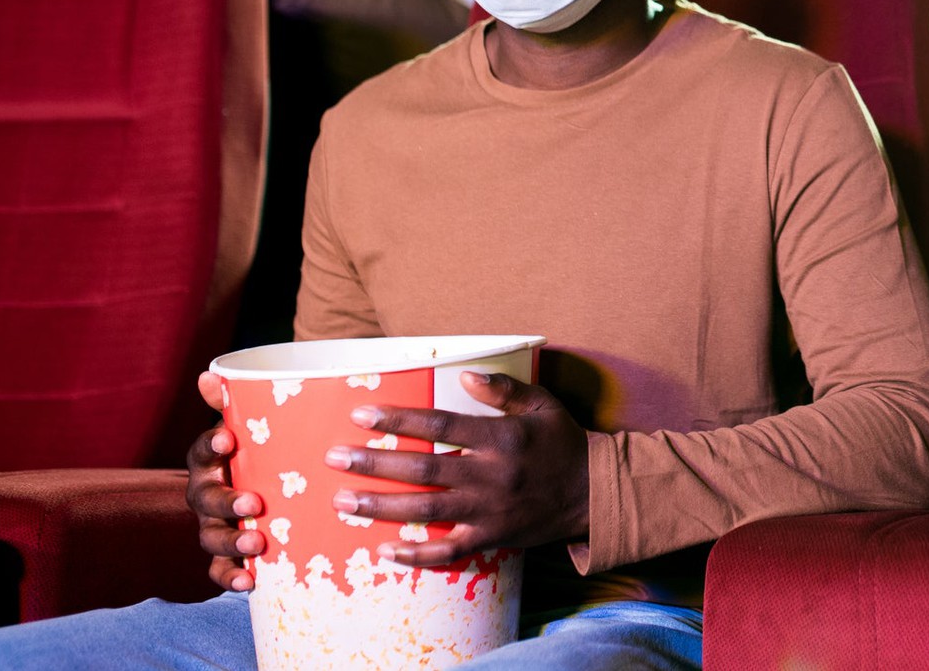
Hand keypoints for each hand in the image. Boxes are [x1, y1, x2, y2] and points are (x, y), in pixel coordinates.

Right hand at [187, 371, 262, 591]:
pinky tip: (250, 582)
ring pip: (210, 537)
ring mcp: (214, 525)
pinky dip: (230, 577)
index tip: (229, 440)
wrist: (271, 489)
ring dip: (231, 542)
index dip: (210, 446)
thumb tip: (210, 373)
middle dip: (226, 502)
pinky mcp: (227, 554)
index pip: (201, 451)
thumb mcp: (259, 430)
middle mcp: (206, 494)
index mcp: (211, 461)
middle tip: (254, 503)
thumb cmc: (263, 453)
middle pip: (204, 500)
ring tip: (257, 544)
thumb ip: (240, 403)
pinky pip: (219, 570)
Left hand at [326, 372, 588, 566]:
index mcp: (501, 438)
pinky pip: (449, 551)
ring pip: (426, 511)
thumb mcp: (543, 404)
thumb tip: (466, 374)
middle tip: (335, 457)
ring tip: (343, 501)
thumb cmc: (562, 442)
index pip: (441, 426)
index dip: (399, 420)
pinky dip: (417, 554)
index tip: (362, 414)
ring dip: (381, 506)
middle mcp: (491, 475)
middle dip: (375, 463)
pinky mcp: (492, 538)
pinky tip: (386, 550)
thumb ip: (504, 389)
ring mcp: (489, 510)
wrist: (593, 493)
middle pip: (423, 470)